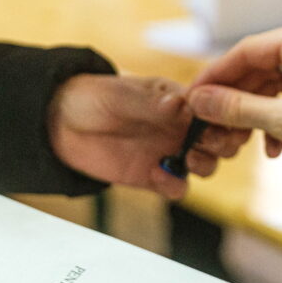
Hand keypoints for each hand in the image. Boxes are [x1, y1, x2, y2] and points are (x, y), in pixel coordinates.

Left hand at [48, 74, 249, 198]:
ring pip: (205, 165)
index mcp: (179, 101)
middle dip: (222, 143)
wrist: (57, 124)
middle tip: (206, 143)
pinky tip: (161, 178)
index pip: (216, 109)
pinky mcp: (150, 176)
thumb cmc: (91, 98)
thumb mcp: (121, 95)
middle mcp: (178, 127)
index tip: (219, 120)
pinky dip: (175, 186)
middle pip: (219, 140)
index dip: (224, 115)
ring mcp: (166, 152)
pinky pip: (176, 187)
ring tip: (188, 161)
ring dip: (204, 164)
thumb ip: (152, 103)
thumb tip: (180, 104)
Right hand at [187, 17, 281, 192]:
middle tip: (213, 123)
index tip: (193, 97)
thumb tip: (201, 100)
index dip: (215, 77)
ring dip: (260, 113)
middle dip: (238, 100)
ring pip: (279, 83)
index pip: (247, 51)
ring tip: (246, 141)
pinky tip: (277, 144)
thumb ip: (239, 108)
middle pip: (262, 67)